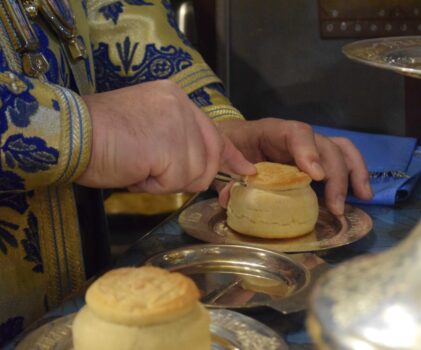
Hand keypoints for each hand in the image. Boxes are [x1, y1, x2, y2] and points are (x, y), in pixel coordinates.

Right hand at [76, 80, 254, 192]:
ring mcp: (178, 124)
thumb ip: (177, 141)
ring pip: (193, 175)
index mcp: (176, 99)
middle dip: (185, 176)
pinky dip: (153, 185)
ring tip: (137, 164)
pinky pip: (174, 182)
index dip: (230, 156)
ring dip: (164, 180)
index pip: (214, 132)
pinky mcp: (169, 146)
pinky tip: (135, 168)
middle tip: (153, 170)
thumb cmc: (101, 136)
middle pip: (209, 160)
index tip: (245, 169)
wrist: (71, 133)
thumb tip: (197, 167)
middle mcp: (182, 106)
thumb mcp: (148, 130)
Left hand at [216, 118, 371, 214]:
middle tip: (335, 205)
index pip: (295, 133)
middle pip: (324, 145)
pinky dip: (354, 174)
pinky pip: (341, 159)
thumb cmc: (231, 145)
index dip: (308, 151)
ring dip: (354, 172)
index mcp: (271, 131)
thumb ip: (226, 175)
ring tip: (361, 197)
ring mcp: (308, 145)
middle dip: (335, 174)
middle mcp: (295, 136)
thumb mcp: (224, 157)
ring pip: (340, 149)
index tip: (315, 176)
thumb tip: (229, 197)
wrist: (234, 139)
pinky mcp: (315, 157)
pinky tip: (360, 194)